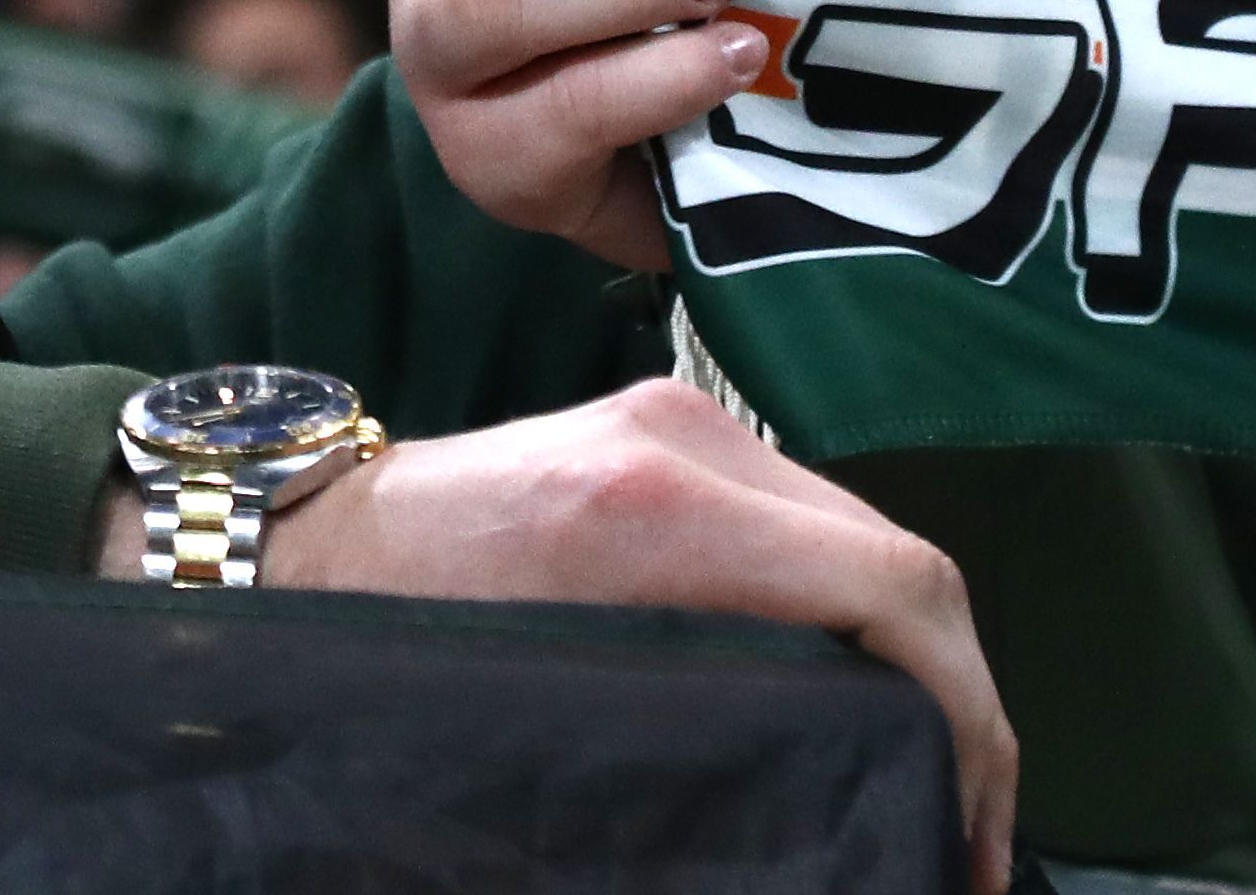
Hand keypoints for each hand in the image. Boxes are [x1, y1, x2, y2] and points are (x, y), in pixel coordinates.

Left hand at [262, 382, 1015, 894]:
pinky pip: (805, 519)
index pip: (892, 588)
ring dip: (917, 657)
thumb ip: (700, 742)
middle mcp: (682, 441)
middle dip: (965, 701)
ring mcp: (676, 420)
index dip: (970, 719)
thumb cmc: (382, 658)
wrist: (281, 546)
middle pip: (901, 559)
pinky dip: (856, 610)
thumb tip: (833, 809)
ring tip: (928, 784)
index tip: (974, 834)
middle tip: (970, 835)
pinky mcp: (662, 427)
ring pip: (864, 537)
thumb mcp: (541, 727)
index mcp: (650, 514)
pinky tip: (856, 699)